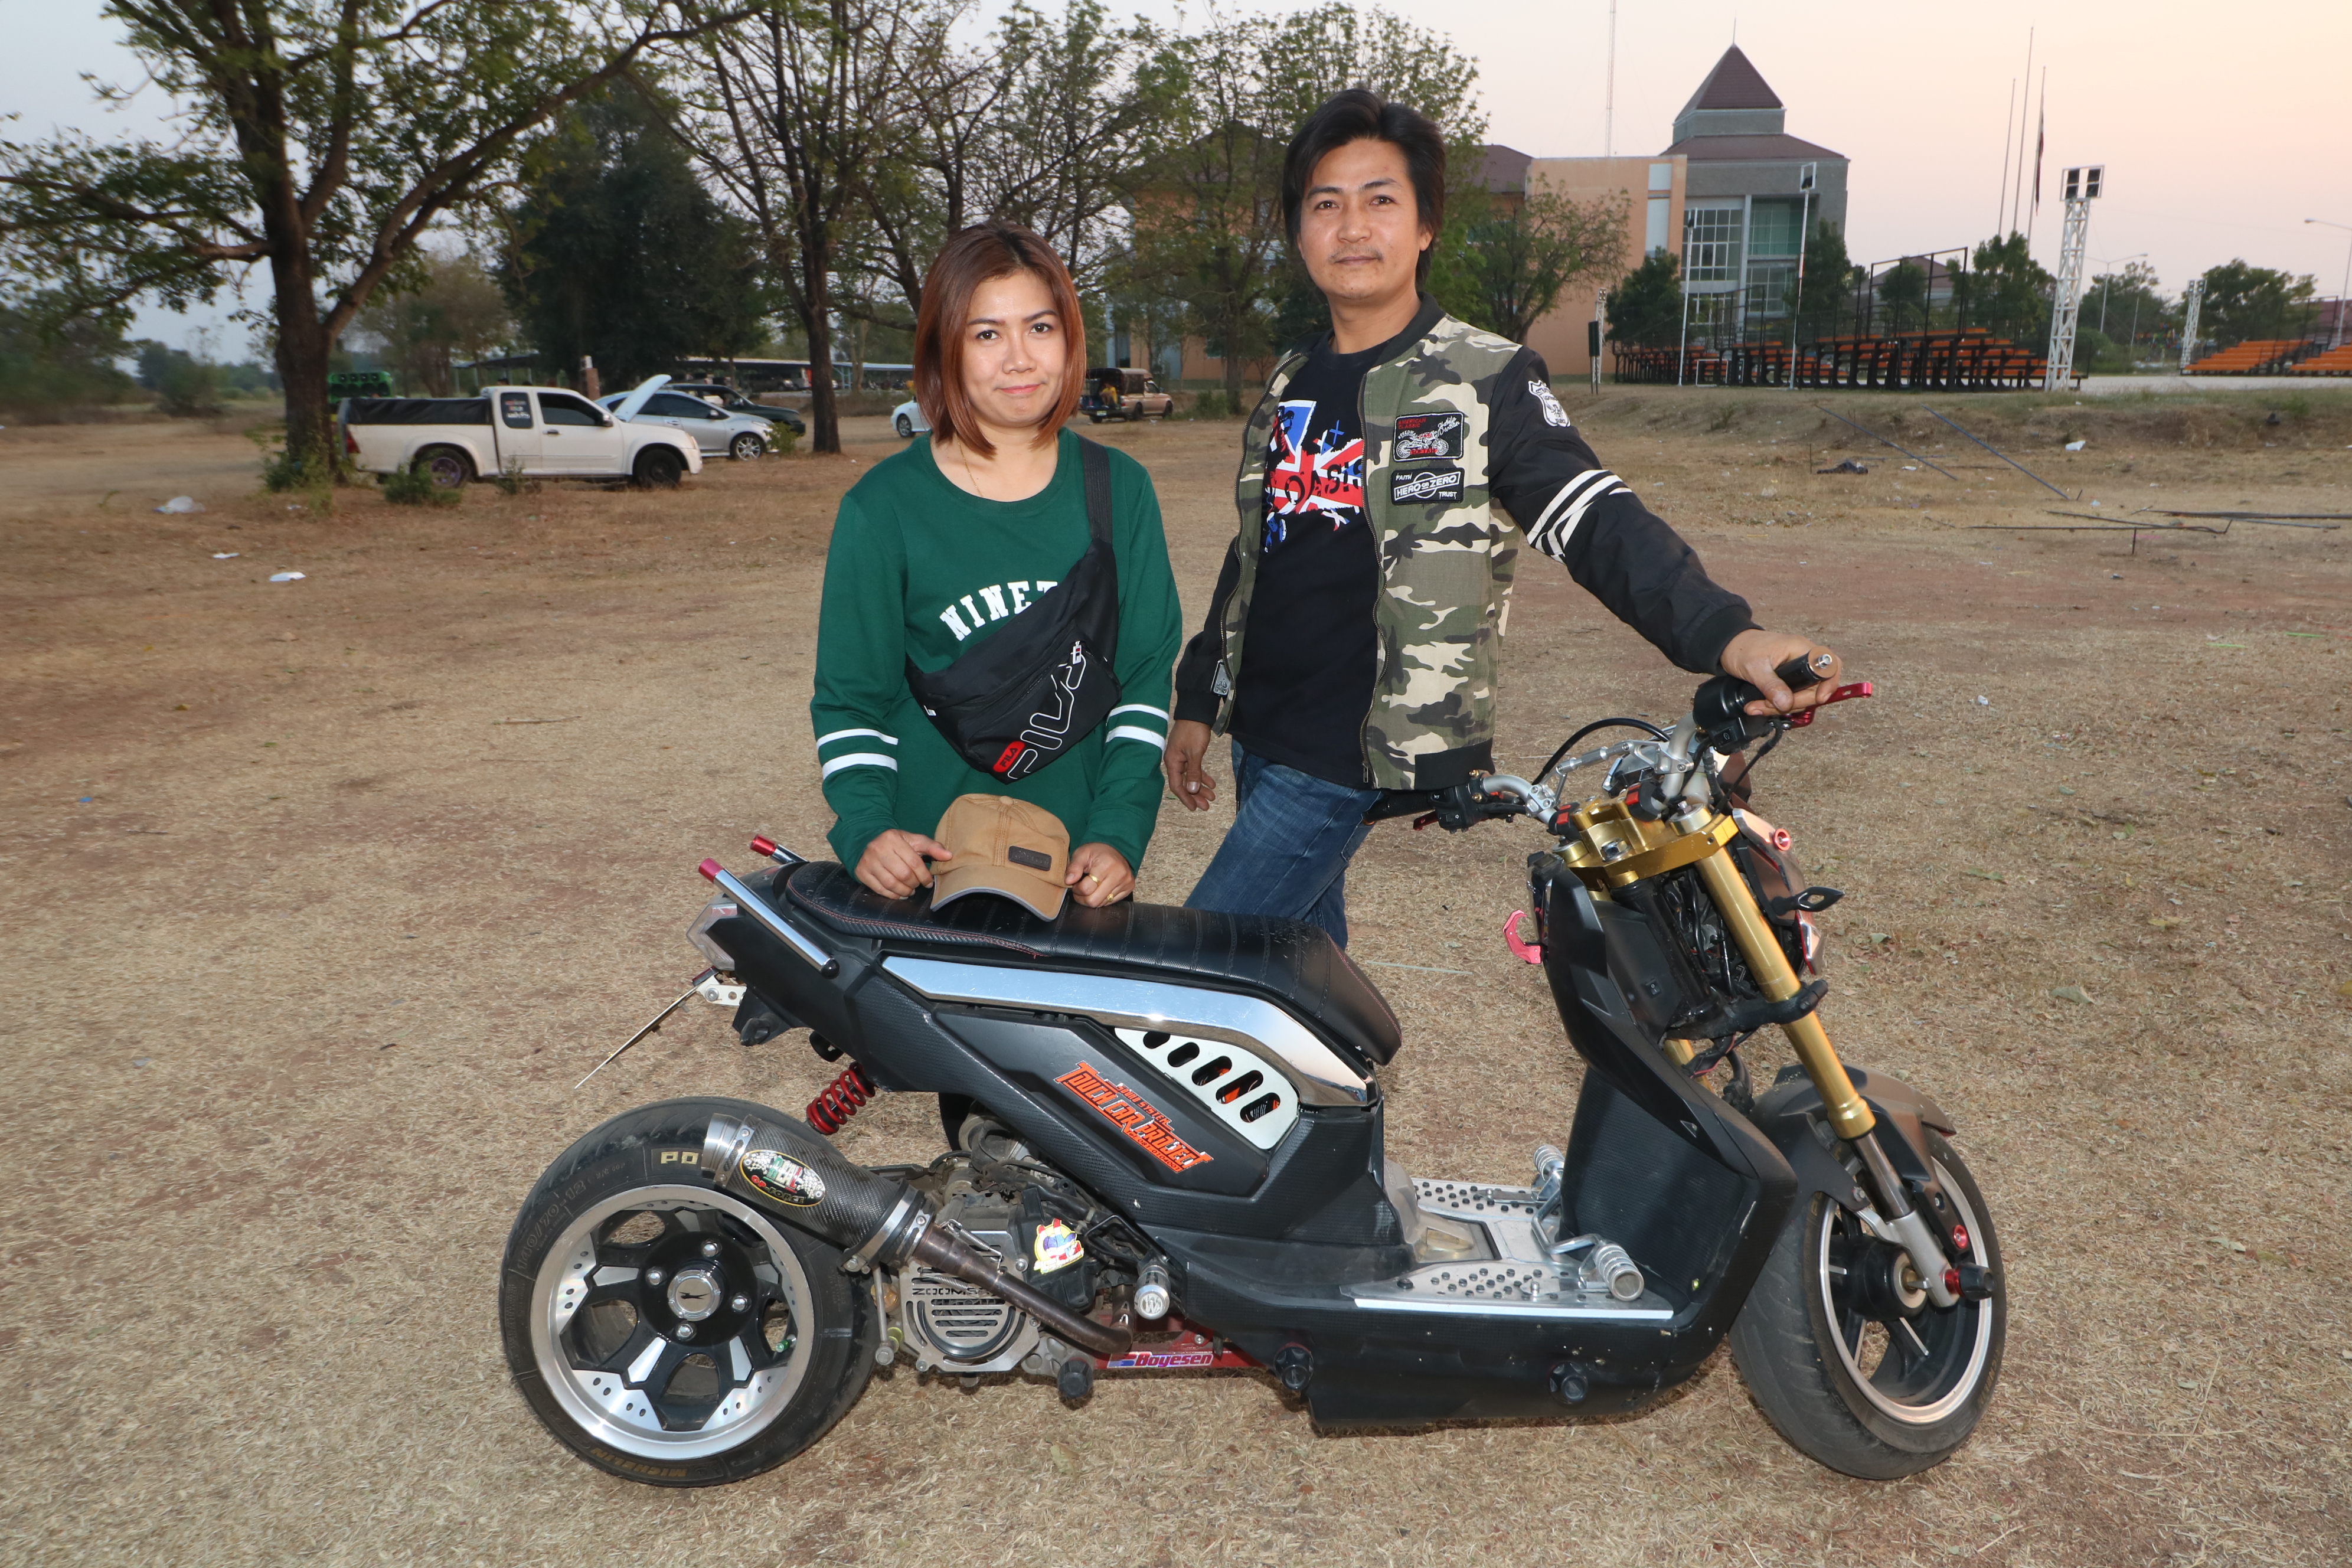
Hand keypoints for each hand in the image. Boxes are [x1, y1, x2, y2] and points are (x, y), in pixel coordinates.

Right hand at [854, 829, 950, 899]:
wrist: (868, 840)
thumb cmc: (896, 842)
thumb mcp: (914, 840)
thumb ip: (932, 847)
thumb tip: (949, 856)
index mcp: (893, 838)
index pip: (914, 862)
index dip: (924, 875)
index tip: (928, 882)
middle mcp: (878, 849)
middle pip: (903, 874)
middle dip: (914, 884)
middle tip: (918, 886)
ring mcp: (868, 861)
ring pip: (891, 883)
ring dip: (904, 891)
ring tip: (910, 891)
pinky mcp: (861, 872)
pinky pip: (879, 889)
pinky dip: (891, 895)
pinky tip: (899, 894)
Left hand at [1065, 843, 1133, 906]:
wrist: (1117, 848)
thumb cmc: (1098, 851)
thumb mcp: (1082, 853)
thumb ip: (1073, 867)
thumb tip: (1069, 881)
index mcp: (1106, 866)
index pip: (1086, 889)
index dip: (1076, 889)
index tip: (1075, 883)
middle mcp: (1119, 876)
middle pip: (1094, 901)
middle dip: (1083, 897)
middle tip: (1080, 888)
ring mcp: (1125, 883)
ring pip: (1102, 903)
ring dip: (1092, 898)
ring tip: (1090, 887)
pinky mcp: (1129, 889)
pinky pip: (1110, 902)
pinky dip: (1102, 898)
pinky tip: (1100, 888)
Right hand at [1163, 719, 1218, 810]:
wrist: (1196, 712)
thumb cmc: (1193, 731)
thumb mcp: (1195, 753)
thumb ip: (1194, 772)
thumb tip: (1192, 790)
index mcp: (1172, 762)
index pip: (1177, 786)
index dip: (1186, 798)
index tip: (1195, 807)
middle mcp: (1175, 761)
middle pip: (1184, 784)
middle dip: (1196, 795)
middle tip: (1207, 806)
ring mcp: (1181, 757)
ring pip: (1191, 777)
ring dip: (1201, 787)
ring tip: (1212, 797)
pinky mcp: (1188, 753)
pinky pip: (1194, 769)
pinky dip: (1202, 776)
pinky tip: (1211, 783)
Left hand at [1719, 629, 1841, 716]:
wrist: (1729, 645)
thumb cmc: (1743, 648)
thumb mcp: (1755, 668)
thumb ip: (1771, 686)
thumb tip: (1785, 703)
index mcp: (1800, 649)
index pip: (1830, 665)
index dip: (1829, 683)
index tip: (1818, 698)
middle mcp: (1803, 659)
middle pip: (1816, 688)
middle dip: (1795, 702)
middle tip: (1772, 706)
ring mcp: (1797, 670)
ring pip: (1802, 696)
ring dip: (1782, 707)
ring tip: (1758, 706)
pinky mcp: (1788, 680)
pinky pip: (1791, 696)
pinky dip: (1778, 704)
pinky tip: (1761, 706)